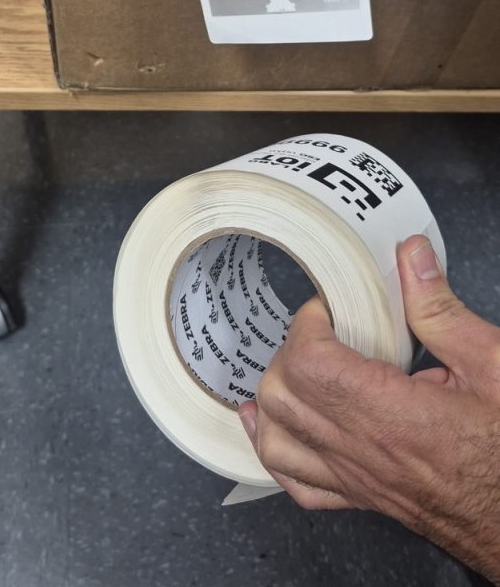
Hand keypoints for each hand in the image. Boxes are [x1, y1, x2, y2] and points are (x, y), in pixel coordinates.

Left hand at [238, 236, 499, 584]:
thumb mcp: (490, 364)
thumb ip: (440, 309)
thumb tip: (409, 254)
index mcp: (389, 414)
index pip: (308, 364)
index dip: (307, 324)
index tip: (330, 308)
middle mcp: (361, 450)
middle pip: (281, 396)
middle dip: (289, 351)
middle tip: (322, 331)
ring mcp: (356, 479)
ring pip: (276, 441)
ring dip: (274, 397)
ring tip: (296, 367)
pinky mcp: (361, 497)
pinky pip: (297, 484)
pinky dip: (276, 451)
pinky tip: (277, 427)